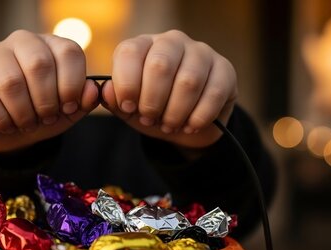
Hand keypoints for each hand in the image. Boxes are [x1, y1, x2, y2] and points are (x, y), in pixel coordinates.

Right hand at [0, 30, 98, 152]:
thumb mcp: (68, 111)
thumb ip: (84, 100)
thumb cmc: (42, 114)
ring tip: (27, 124)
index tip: (68, 108)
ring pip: (11, 81)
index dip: (72, 85)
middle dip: (46, 101)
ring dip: (23, 113)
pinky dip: (1, 120)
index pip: (69, 52)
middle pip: (39, 64)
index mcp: (52, 45)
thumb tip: (93, 90)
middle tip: (46, 119)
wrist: (8, 132)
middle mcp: (23, 41)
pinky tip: (7, 126)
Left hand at [101, 30, 237, 148]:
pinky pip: (213, 93)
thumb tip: (105, 91)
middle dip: (152, 101)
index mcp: (143, 45)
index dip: (126, 83)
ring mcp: (201, 52)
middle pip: (160, 65)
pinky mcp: (225, 69)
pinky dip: (199, 116)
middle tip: (150, 119)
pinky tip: (190, 126)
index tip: (128, 107)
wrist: (188, 124)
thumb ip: (115, 101)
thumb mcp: (130, 109)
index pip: (130, 52)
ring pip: (188, 81)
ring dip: (175, 112)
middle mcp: (172, 41)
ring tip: (169, 126)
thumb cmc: (154, 109)